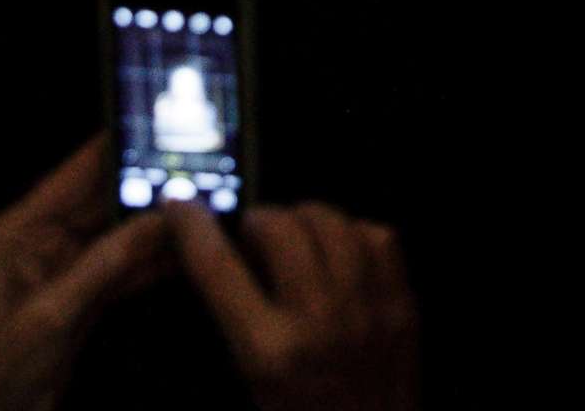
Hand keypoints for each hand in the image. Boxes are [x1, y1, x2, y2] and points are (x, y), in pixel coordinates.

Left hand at [0, 136, 171, 410]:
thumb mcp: (49, 314)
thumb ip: (104, 263)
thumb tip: (158, 220)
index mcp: (16, 234)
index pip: (72, 176)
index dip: (111, 147)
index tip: (155, 124)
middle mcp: (38, 245)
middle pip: (101, 203)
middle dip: (146, 188)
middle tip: (198, 171)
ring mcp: (61, 273)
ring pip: (118, 237)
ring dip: (156, 227)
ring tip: (203, 209)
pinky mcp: (79, 301)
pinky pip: (121, 271)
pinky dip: (151, 264)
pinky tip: (186, 254)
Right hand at [169, 201, 420, 410]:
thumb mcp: (253, 380)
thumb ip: (236, 319)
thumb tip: (224, 258)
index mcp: (269, 352)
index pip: (219, 269)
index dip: (193, 227)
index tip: (181, 205)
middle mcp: (319, 322)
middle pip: (281, 228)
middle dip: (258, 220)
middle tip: (253, 235)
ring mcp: (369, 309)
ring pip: (333, 222)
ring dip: (306, 218)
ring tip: (296, 235)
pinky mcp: (403, 305)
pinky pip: (379, 237)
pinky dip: (355, 232)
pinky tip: (342, 248)